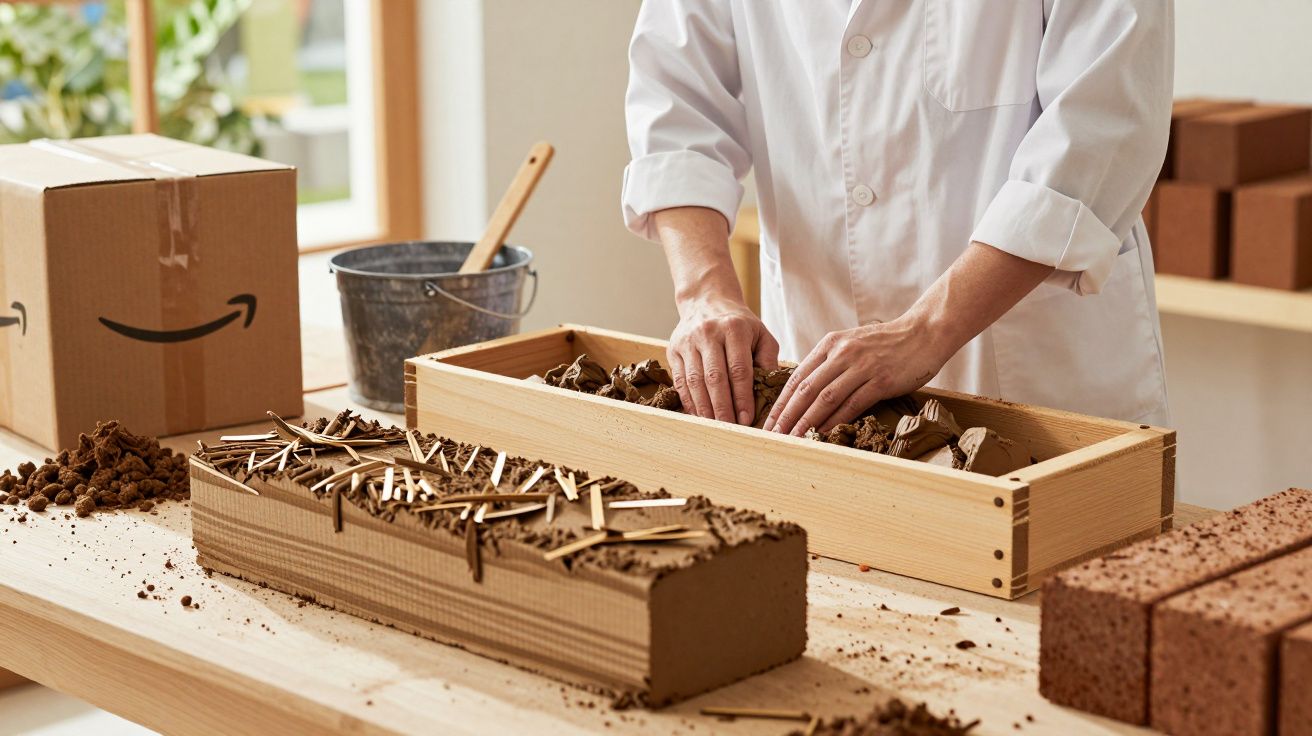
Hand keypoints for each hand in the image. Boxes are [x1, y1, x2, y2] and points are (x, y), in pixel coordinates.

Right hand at [668, 298, 779, 424]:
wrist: (707, 300)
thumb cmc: (739, 323)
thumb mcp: (761, 334)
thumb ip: (768, 360)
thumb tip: (770, 391)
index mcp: (734, 329)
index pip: (739, 369)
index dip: (742, 397)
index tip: (746, 419)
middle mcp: (708, 333)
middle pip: (714, 378)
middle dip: (722, 407)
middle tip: (729, 429)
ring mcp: (688, 341)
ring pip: (694, 381)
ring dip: (704, 407)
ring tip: (714, 426)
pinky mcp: (673, 349)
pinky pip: (680, 380)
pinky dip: (688, 401)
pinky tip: (698, 415)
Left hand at [762, 320, 946, 435]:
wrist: (924, 332)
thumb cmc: (886, 343)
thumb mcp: (851, 344)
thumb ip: (830, 362)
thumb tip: (807, 391)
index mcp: (830, 344)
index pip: (797, 377)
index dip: (780, 402)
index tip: (768, 421)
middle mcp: (842, 353)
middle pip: (806, 389)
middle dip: (786, 415)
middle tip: (773, 435)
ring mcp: (861, 366)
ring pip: (825, 398)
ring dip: (806, 421)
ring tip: (793, 439)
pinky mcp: (881, 380)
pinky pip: (852, 404)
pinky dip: (835, 421)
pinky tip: (824, 434)